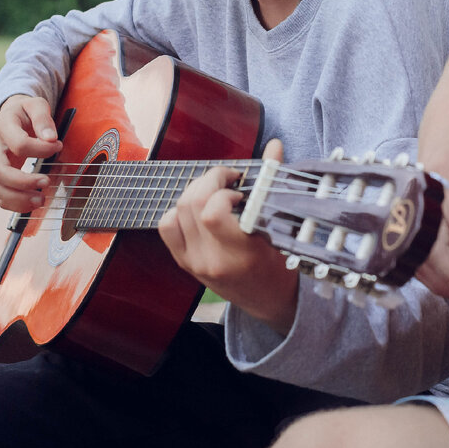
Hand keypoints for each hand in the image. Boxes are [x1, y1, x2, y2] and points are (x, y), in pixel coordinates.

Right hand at [0, 94, 62, 210]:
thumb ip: (43, 118)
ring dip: (18, 198)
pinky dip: (14, 204)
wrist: (12, 116)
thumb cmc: (26, 112)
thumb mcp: (36, 105)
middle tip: (47, 181)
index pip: (19, 144)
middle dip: (23, 181)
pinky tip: (32, 203)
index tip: (58, 146)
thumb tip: (51, 138)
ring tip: (41, 199)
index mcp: (2, 126)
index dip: (41, 149)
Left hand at [157, 139, 297, 334]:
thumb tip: (274, 145)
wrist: (269, 302)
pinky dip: (179, 210)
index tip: (240, 185)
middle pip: (191, 205)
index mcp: (240, 253)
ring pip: (177, 211)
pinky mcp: (184, 263)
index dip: (222, 188)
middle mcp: (212, 259)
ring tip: (216, 191)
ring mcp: (194, 262)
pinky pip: (167, 226)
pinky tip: (200, 208)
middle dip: (208, 180)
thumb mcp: (281, 228)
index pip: (212, 212)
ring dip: (195, 191)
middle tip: (228, 179)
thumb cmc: (281, 264)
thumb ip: (272, 183)